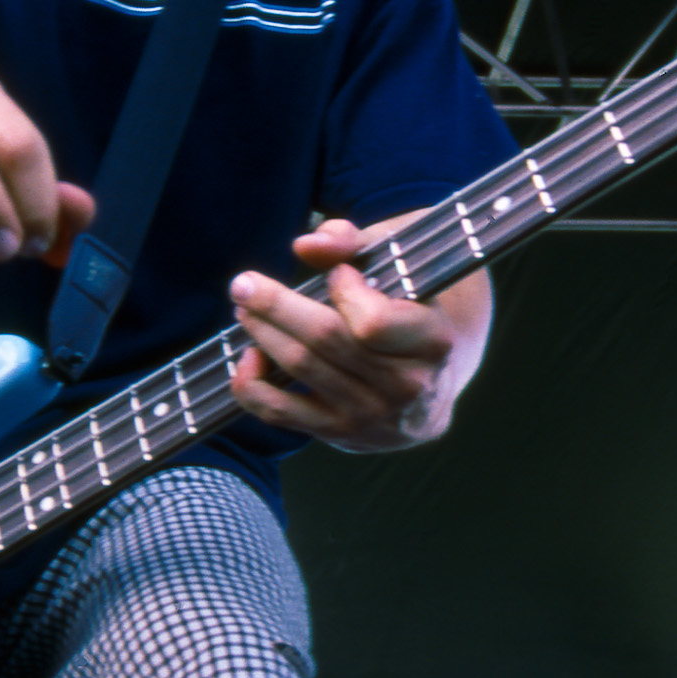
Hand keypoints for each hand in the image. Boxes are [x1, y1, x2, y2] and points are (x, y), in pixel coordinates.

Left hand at [227, 217, 488, 453]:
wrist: (433, 380)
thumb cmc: (409, 307)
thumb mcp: (396, 263)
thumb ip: (352, 243)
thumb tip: (306, 246)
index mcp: (433, 341)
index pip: (373, 321)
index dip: (345, 291)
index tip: (339, 274)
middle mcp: (407, 386)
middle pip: (325, 340)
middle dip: (276, 306)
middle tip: (243, 283)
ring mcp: (372, 416)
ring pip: (300, 369)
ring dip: (262, 333)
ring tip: (244, 308)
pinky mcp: (340, 435)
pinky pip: (281, 412)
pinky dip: (253, 384)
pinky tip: (250, 355)